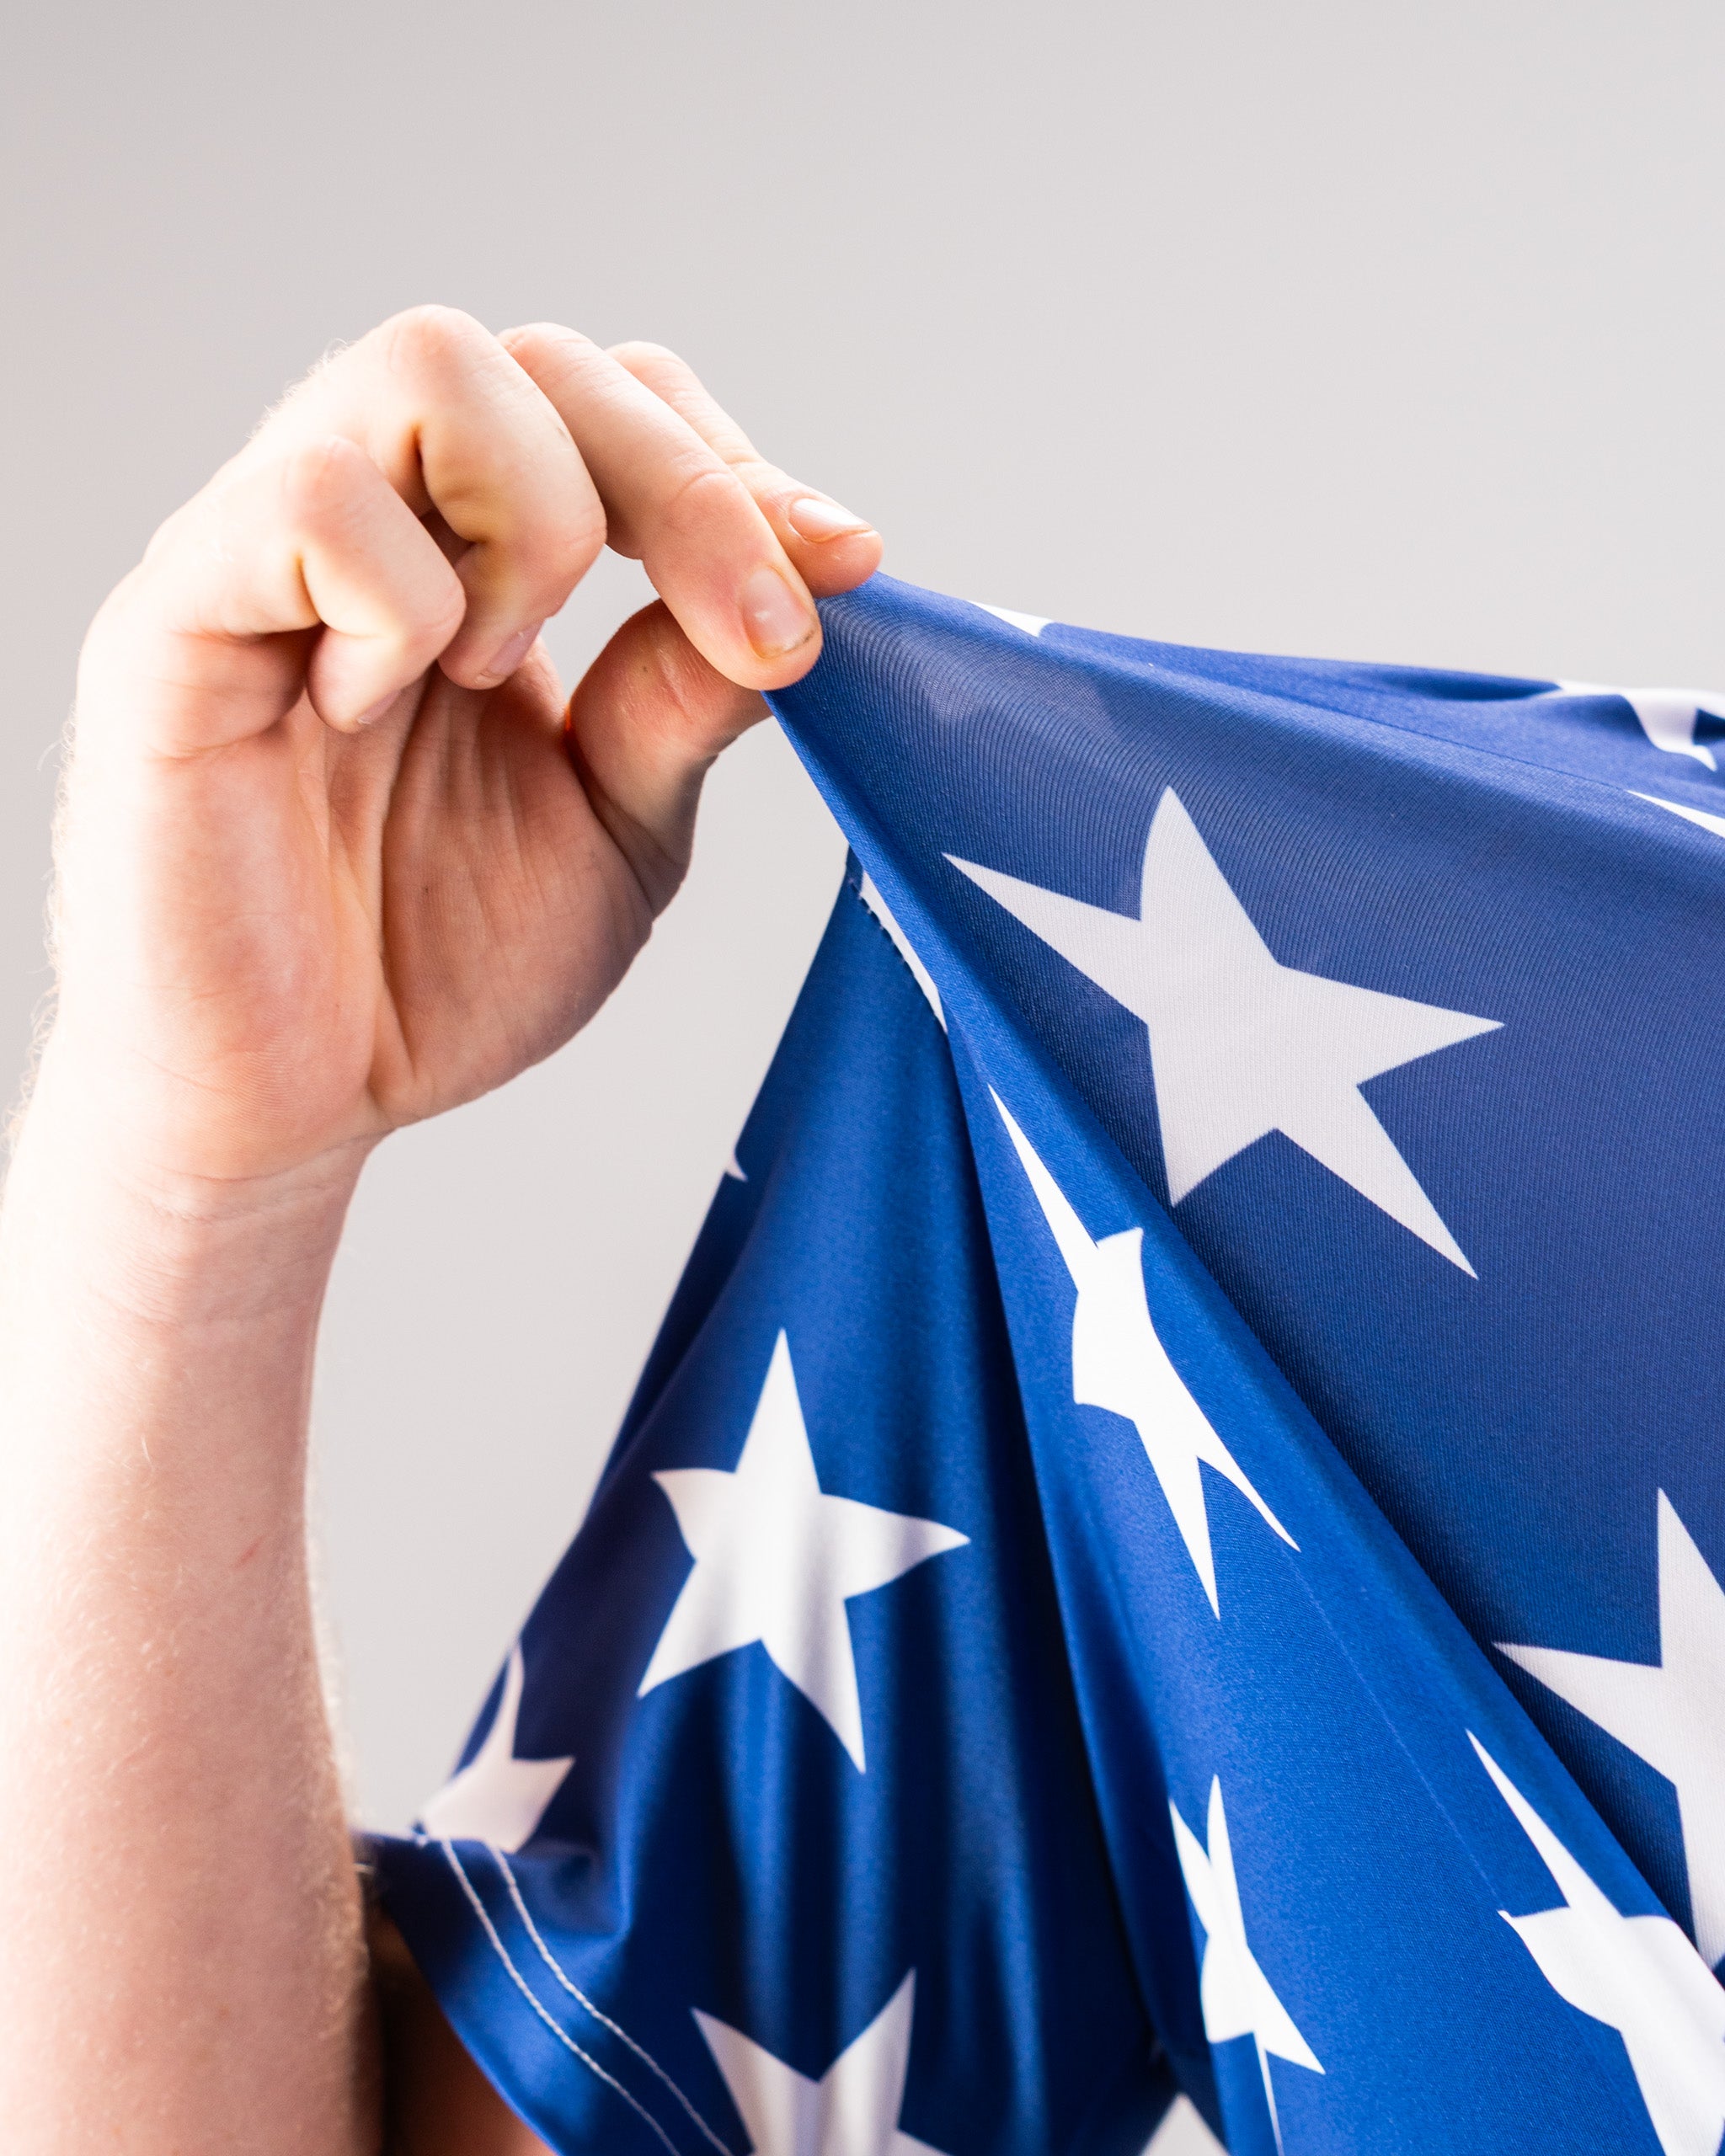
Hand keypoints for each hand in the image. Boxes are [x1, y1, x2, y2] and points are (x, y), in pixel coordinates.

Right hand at [49, 307, 880, 1200]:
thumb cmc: (434, 965)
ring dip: (537, 529)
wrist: (295, 1101)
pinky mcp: (177, 614)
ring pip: (429, 364)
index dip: (740, 467)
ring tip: (496, 684)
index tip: (845, 569)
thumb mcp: (618, 829)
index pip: (618, 402)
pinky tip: (372, 711)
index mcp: (478, 556)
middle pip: (546, 359)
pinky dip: (397, 601)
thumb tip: (805, 579)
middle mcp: (379, 519)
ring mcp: (270, 549)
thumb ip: (687, 700)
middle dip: (690, 489)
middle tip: (757, 636)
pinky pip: (313, 502)